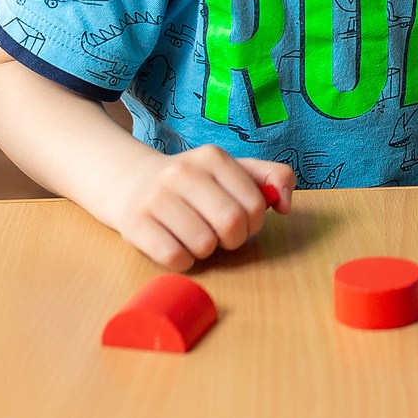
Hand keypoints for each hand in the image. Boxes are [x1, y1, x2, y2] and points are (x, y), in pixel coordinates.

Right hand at [111, 146, 295, 271]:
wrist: (131, 182)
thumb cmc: (194, 184)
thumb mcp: (233, 170)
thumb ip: (272, 177)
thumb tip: (286, 205)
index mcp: (213, 156)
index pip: (255, 203)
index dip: (254, 222)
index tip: (242, 221)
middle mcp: (183, 171)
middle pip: (231, 224)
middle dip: (234, 239)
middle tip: (222, 235)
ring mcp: (156, 196)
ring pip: (204, 245)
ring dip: (207, 251)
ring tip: (196, 236)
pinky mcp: (135, 223)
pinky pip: (175, 258)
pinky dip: (184, 261)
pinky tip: (177, 246)